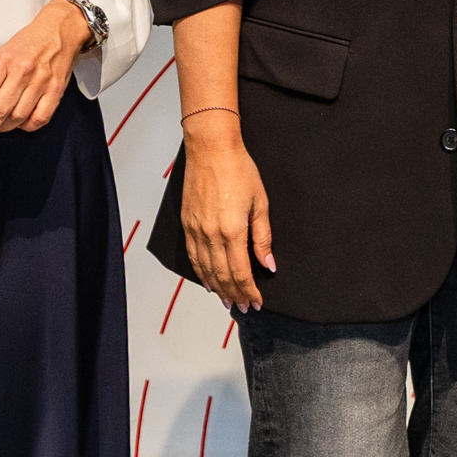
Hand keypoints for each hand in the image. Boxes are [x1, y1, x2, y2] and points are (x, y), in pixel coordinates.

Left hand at [0, 0, 92, 140]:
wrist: (59, 30)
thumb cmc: (29, 42)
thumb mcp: (2, 52)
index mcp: (4, 60)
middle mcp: (22, 71)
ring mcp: (41, 82)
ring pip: (18, 116)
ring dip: (5, 128)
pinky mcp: (56, 90)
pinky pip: (40, 118)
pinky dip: (28, 126)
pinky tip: (21, 124)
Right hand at [180, 118, 276, 311]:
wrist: (211, 149)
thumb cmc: (239, 170)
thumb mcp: (260, 203)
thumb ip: (263, 238)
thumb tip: (268, 264)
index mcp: (233, 230)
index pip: (241, 272)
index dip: (249, 291)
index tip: (257, 302)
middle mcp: (211, 234)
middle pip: (223, 276)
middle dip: (235, 295)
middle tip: (244, 307)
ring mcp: (196, 229)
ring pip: (206, 269)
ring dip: (218, 288)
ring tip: (228, 301)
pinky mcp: (187, 223)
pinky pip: (193, 256)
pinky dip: (201, 272)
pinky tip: (208, 281)